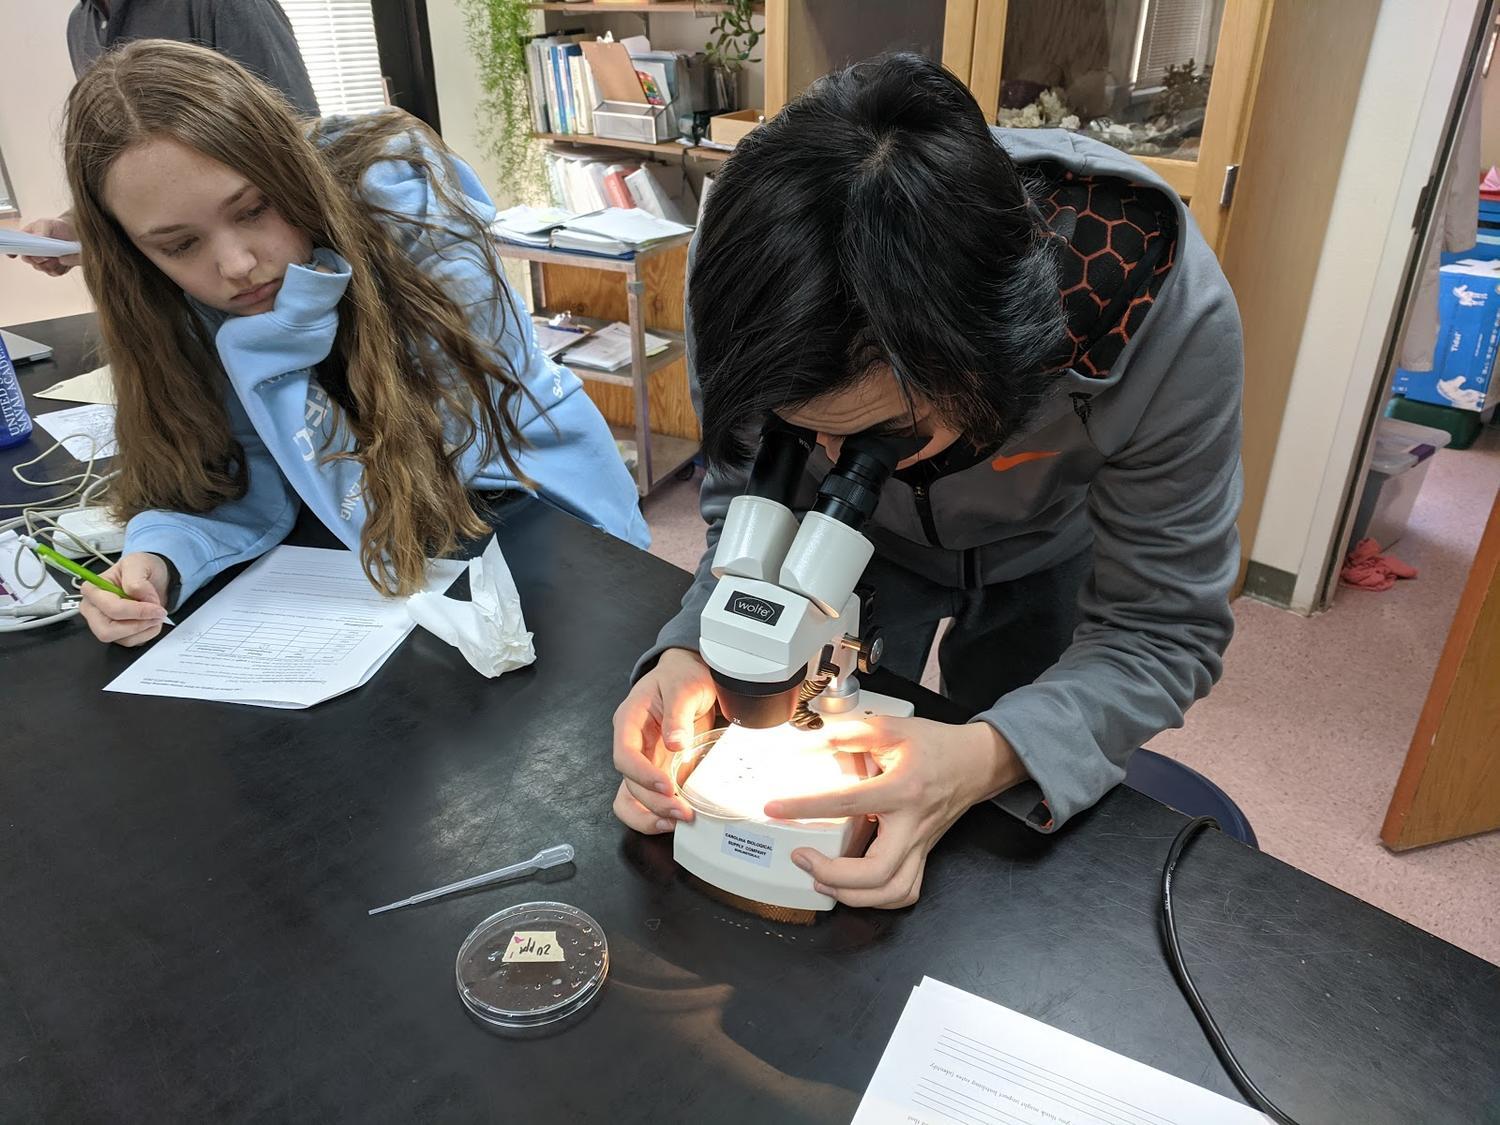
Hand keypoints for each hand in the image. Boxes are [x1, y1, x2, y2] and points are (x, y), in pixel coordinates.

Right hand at [12, 217, 80, 275]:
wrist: (73, 231)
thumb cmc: (56, 225)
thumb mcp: (46, 224)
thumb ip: (40, 231)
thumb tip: (35, 238)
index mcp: (27, 242)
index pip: (17, 249)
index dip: (14, 252)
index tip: (17, 254)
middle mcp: (34, 253)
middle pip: (30, 261)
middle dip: (36, 259)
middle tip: (45, 254)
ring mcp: (45, 261)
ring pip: (42, 268)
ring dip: (48, 264)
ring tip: (56, 256)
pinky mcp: (57, 268)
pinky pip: (55, 272)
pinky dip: (58, 268)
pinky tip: (62, 261)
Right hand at [77, 552, 170, 645]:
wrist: (153, 577)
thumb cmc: (140, 568)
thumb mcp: (138, 563)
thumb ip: (135, 578)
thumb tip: (135, 593)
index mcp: (92, 590)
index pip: (111, 609)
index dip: (136, 611)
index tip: (156, 608)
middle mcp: (93, 610)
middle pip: (107, 631)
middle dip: (138, 625)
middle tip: (157, 614)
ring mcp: (103, 624)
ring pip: (121, 639)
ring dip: (145, 629)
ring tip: (156, 615)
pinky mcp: (116, 634)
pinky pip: (131, 642)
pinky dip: (146, 634)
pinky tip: (151, 621)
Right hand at [611, 647, 717, 833]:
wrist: (690, 675)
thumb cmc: (682, 676)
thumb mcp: (684, 686)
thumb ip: (679, 714)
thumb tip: (675, 743)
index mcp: (629, 720)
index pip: (625, 755)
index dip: (642, 774)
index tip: (667, 786)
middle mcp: (631, 744)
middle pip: (629, 783)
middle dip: (653, 802)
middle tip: (683, 812)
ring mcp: (643, 761)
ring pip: (631, 798)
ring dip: (651, 815)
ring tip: (678, 821)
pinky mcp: (657, 772)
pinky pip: (647, 800)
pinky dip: (657, 814)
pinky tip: (676, 819)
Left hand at [763, 717, 1026, 908]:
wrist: (977, 762)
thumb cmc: (936, 745)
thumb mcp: (892, 727)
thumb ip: (849, 734)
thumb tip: (809, 743)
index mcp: (902, 789)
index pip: (847, 803)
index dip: (805, 807)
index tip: (775, 808)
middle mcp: (912, 824)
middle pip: (877, 871)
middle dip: (833, 874)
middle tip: (803, 858)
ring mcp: (921, 845)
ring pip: (892, 891)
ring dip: (852, 895)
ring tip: (821, 879)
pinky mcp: (924, 855)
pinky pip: (905, 891)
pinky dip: (877, 899)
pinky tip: (854, 889)